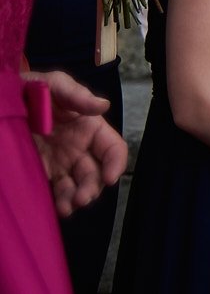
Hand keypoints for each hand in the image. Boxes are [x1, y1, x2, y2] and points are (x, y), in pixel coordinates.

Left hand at [26, 70, 126, 216]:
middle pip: (95, 173)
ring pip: (75, 187)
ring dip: (75, 199)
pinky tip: (56, 208)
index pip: (112, 149)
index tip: (109, 178)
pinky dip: (57, 203)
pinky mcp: (41, 172)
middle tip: (81, 198)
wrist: (5, 102)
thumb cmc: (34, 89)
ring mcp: (59, 162)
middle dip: (92, 188)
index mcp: (90, 128)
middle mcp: (78, 148)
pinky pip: (53, 191)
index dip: (116, 164)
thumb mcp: (55, 85)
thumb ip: (77, 95)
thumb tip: (103, 105)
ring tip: (67, 207)